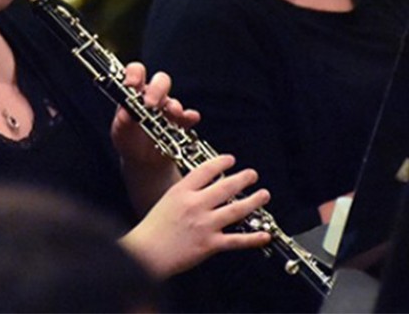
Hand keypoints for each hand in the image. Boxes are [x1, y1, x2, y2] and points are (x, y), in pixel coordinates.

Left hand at [110, 62, 200, 170]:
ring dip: (174, 104)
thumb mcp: (120, 132)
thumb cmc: (128, 140)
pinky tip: (189, 118)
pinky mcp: (180, 124)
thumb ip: (121, 121)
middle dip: (156, 90)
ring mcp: (168, 110)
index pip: (136, 72)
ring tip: (172, 112)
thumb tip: (124, 113)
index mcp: (135, 92)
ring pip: (174, 99)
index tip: (131, 84)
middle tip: (150, 104)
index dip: (135, 74)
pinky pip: (189, 117)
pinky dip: (190, 116)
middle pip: (160, 81)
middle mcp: (153, 96)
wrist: (141, 161)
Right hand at [121, 154, 271, 277]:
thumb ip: (185, 194)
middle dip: (243, 179)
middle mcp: (195, 205)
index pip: (205, 170)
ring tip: (264, 194)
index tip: (231, 159)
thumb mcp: (167, 200)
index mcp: (182, 191)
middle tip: (253, 174)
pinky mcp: (210, 244)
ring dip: (253, 201)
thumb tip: (204, 188)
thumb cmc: (153, 228)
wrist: (147, 252)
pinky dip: (253, 238)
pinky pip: (236, 240)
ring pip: (236, 210)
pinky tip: (264, 234)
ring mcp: (204, 224)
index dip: (221, 162)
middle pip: (225, 187)